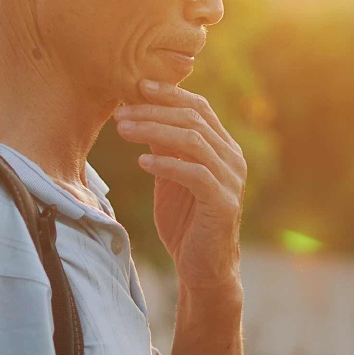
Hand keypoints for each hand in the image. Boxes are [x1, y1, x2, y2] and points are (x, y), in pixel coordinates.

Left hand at [113, 79, 246, 290]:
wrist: (204, 269)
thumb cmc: (186, 221)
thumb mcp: (171, 176)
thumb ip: (164, 146)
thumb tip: (140, 110)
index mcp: (223, 148)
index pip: (200, 108)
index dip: (170, 94)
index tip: (137, 85)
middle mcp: (233, 158)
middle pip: (194, 119)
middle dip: (154, 111)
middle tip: (120, 112)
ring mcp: (231, 181)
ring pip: (194, 142)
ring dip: (154, 132)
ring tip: (123, 131)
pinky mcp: (223, 203)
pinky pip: (195, 174)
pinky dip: (167, 165)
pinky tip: (141, 164)